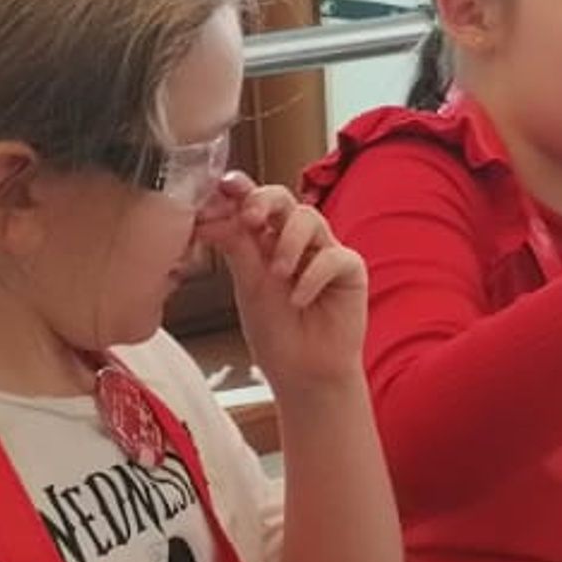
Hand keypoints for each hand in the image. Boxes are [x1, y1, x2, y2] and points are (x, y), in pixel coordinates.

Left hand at [204, 176, 367, 392]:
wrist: (302, 373)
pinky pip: (334, 257)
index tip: (222, 188)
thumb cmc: (276, 332)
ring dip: (289, 242)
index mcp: (264, 240)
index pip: (251, 203)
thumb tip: (211, 215)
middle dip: (264, 201)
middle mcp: (294, 240)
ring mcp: (323, 251)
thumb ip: (236, 248)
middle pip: (282, 198)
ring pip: (309, 218)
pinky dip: (313, 276)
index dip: (238, 190)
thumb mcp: (248, 286)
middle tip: (250, 218)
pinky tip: (300, 299)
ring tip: (278, 274)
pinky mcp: (350, 269)